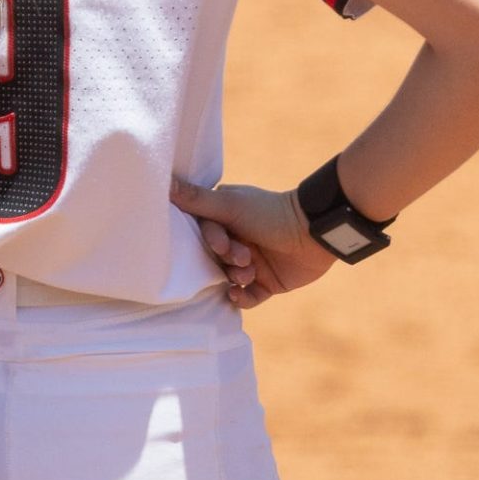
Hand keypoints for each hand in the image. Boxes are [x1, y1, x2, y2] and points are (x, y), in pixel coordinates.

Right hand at [169, 179, 336, 309]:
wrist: (315, 234)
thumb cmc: (270, 214)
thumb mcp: (230, 205)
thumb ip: (197, 199)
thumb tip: (163, 181)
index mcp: (227, 218)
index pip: (203, 234)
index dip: (210, 241)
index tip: (222, 243)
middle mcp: (237, 239)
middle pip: (213, 259)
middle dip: (223, 262)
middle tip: (241, 258)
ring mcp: (251, 263)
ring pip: (227, 279)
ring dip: (234, 278)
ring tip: (249, 273)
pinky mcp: (266, 283)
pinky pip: (245, 297)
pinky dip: (241, 297)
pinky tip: (241, 293)